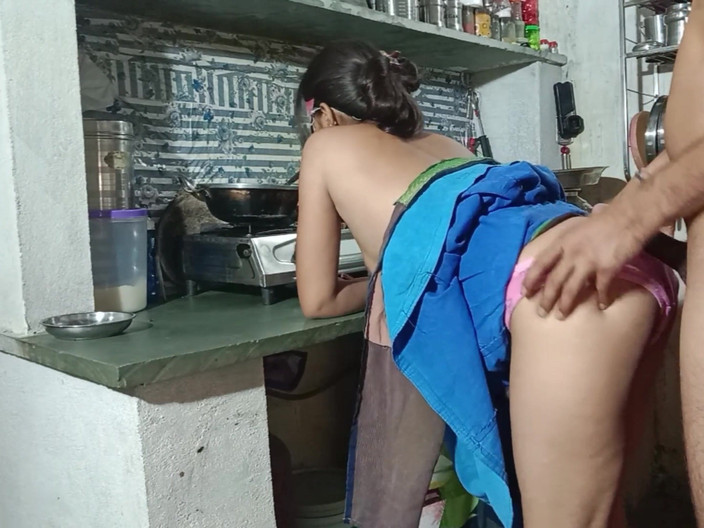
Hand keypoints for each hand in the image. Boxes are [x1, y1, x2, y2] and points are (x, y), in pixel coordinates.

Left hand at [522, 207, 646, 318]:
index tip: (525, 292)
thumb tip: (561, 252)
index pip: (540, 263)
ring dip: (565, 304)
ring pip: (571, 289)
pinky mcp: (606, 268)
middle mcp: (571, 253)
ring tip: (561, 316)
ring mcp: (588, 261)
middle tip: (541, 313)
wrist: (628, 216)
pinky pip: (601, 289)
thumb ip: (568, 243)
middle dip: (546, 299)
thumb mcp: (578, 229)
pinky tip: (603, 305)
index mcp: (562, 242)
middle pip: (554, 281)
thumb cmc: (604, 220)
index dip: (531, 279)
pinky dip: (602, 299)